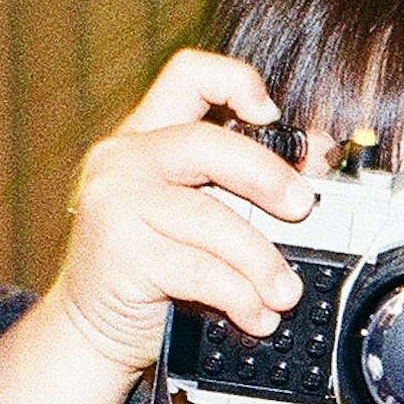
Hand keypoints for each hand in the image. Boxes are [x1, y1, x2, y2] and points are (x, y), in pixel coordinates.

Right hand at [37, 50, 318, 376]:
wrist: (89, 330)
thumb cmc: (147, 269)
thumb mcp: (192, 214)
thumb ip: (238, 184)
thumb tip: (315, 160)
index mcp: (143, 136)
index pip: (188, 74)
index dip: (237, 81)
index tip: (272, 116)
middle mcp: (123, 159)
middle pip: (208, 144)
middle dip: (267, 175)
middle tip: (303, 208)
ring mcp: (115, 202)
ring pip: (211, 218)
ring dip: (261, 259)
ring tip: (285, 292)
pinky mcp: (120, 252)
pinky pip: (199, 269)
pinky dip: (240, 296)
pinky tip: (256, 314)